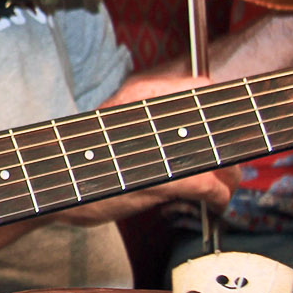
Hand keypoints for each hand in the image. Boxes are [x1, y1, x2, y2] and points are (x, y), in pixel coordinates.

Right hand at [45, 75, 231, 224]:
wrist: (54, 186)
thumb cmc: (91, 158)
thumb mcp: (124, 126)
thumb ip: (158, 122)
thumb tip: (205, 128)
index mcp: (143, 94)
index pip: (203, 89)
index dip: (228, 108)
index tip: (238, 127)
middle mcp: (151, 113)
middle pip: (217, 125)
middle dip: (232, 148)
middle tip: (231, 165)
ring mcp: (156, 146)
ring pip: (219, 157)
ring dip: (230, 176)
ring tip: (225, 186)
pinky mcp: (159, 181)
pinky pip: (208, 186)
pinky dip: (219, 196)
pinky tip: (217, 202)